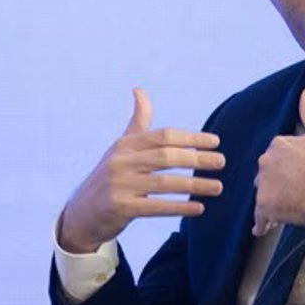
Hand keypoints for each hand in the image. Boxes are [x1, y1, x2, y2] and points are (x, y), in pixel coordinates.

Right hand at [57, 88, 225, 252]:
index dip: (191, 137)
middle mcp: (121, 162)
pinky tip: (199, 207)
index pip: (163, 136)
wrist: (82, 214)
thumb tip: (139, 89)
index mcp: (125, 145)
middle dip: (197, 158)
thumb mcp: (120, 148)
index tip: (215, 141)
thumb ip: (137, 122)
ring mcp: (120, 185)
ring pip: (165, 183)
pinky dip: (179, 207)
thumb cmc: (109, 177)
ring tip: (218, 187)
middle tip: (222, 162)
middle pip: (166, 157)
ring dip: (195, 184)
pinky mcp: (121, 208)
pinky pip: (156, 206)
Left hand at [253, 86, 304, 236]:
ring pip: (264, 196)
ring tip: (291, 209)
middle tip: (297, 195)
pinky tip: (267, 228)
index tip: (298, 178)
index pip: (276, 160)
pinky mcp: (265, 206)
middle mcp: (266, 161)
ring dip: (272, 204)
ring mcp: (265, 184)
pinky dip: (262, 224)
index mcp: (278, 144)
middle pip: (267, 178)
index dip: (287, 171)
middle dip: (278, 186)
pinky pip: (259, 218)